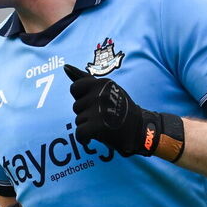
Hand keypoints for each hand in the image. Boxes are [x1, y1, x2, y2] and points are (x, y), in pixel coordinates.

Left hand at [63, 63, 184, 160]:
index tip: (95, 103)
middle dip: (86, 113)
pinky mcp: (98, 126)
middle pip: (76, 106)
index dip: (82, 98)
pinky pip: (80, 133)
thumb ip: (85, 78)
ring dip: (87, 125)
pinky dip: (84, 139)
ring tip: (103, 125)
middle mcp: (101, 94)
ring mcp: (99, 110)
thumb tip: (65, 67)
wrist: (140, 130)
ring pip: (78, 120)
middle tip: (103, 116)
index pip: (75, 88)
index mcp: (102, 83)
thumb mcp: (106, 89)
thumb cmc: (120, 109)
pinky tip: (93, 138)